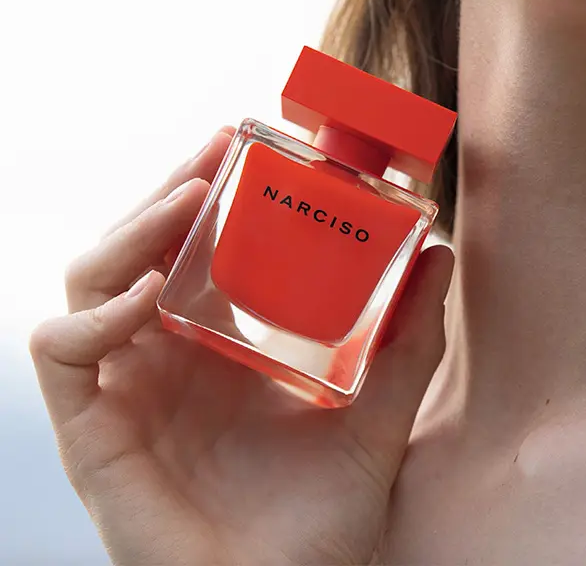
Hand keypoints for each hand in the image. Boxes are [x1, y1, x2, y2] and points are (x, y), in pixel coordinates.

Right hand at [30, 127, 453, 565]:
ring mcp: (128, 388)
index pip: (194, 247)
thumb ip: (410, 340)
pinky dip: (92, 317)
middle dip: (169, 192)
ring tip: (186, 202)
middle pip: (141, 249)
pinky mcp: (94, 430)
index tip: (241, 146)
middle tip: (214, 153)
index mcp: (220, 345)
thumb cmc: (321, 523)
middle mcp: (167, 356)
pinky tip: (145, 298)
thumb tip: (437, 256)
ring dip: (131, 233)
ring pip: (92, 282)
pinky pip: (63, 354)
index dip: (208, 193)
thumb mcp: (377, 414)